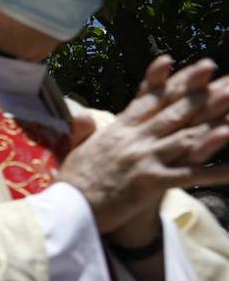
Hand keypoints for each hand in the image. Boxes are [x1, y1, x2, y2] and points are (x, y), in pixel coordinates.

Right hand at [57, 56, 228, 242]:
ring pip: (187, 136)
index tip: (202, 68)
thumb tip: (82, 115)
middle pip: (176, 112)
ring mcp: (144, 159)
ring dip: (216, 123)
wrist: (66, 212)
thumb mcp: (75, 151)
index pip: (153, 99)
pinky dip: (215, 172)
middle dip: (206, 94)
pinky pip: (190, 176)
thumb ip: (83, 131)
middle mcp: (135, 139)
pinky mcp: (151, 183)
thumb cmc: (71, 184)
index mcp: (118, 130)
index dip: (179, 82)